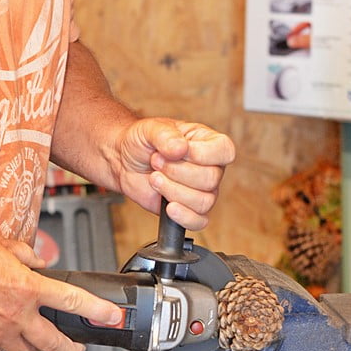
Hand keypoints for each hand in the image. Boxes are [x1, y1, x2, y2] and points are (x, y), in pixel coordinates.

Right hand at [0, 231, 122, 350]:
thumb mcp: (6, 246)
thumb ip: (29, 258)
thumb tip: (40, 265)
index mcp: (28, 288)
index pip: (73, 301)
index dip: (98, 311)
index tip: (112, 317)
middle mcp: (16, 314)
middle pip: (55, 344)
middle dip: (71, 350)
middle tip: (77, 349)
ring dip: (35, 347)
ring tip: (37, 339)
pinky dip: (5, 343)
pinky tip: (3, 332)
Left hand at [115, 118, 234, 230]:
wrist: (125, 161)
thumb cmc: (142, 142)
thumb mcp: (150, 129)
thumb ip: (166, 135)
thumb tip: (181, 149)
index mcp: (208, 142)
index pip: (225, 151)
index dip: (202, 154)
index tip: (177, 151)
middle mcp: (211, 168)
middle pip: (211, 179)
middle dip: (177, 172)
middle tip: (156, 162)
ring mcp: (202, 191)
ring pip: (203, 201)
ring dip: (173, 191)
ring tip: (155, 178)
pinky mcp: (190, 209)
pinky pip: (199, 221)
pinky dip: (183, 216)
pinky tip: (168, 207)